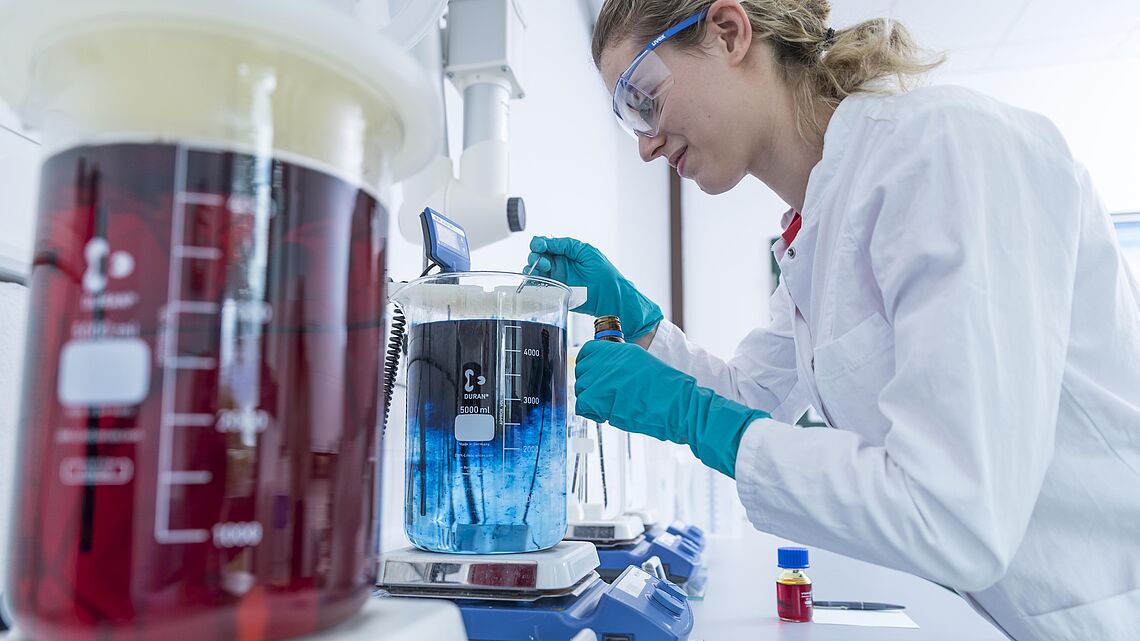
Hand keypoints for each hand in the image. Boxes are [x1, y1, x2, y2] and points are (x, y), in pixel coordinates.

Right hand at [525, 236, 662, 339]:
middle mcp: (560, 264)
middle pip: (537, 256)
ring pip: (535, 271)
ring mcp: (557, 278)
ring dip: (533, 268)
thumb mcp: (586, 252)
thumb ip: (567, 245)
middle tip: (544, 261)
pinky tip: (536, 281)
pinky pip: (540, 287)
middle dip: (536, 255)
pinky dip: (534, 283)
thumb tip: (548, 241)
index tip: (539, 246)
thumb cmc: (604, 273)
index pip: (546, 244)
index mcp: (566, 252)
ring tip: (543, 269)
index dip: (539, 243)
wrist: (610, 296)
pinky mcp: (556, 292)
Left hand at [574, 340, 769, 477]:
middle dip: (588, 384)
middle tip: (600, 396)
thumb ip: (622, 365)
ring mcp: (607, 378)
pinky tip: (605, 414)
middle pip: (581, 371)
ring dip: (590, 399)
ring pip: (581, 388)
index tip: (590, 375)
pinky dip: (591, 412)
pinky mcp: (604, 398)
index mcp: (624, 351)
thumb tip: (602, 373)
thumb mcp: (644, 366)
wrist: (682, 406)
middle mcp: (613, 361)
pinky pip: (584, 404)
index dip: (586, 365)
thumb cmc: (669, 391)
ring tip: (606, 406)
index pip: (588, 351)